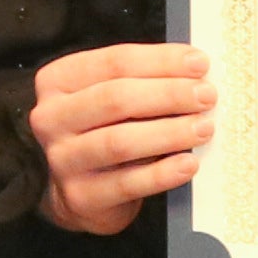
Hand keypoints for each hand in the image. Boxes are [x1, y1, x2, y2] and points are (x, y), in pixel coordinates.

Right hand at [24, 39, 215, 236]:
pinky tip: (189, 164)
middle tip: (206, 96)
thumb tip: (197, 71)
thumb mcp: (112, 97)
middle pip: (116, 99)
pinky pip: (127, 183)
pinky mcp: (80, 196)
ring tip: (204, 128)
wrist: (82, 191)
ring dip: (170, 132)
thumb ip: (143, 80)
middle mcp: (51, 118)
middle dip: (168, 94)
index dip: (161, 61)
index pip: (114, 62)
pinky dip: (162, 174)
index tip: (200, 64)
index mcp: (58, 81)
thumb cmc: (106, 130)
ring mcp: (62, 159)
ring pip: (120, 141)